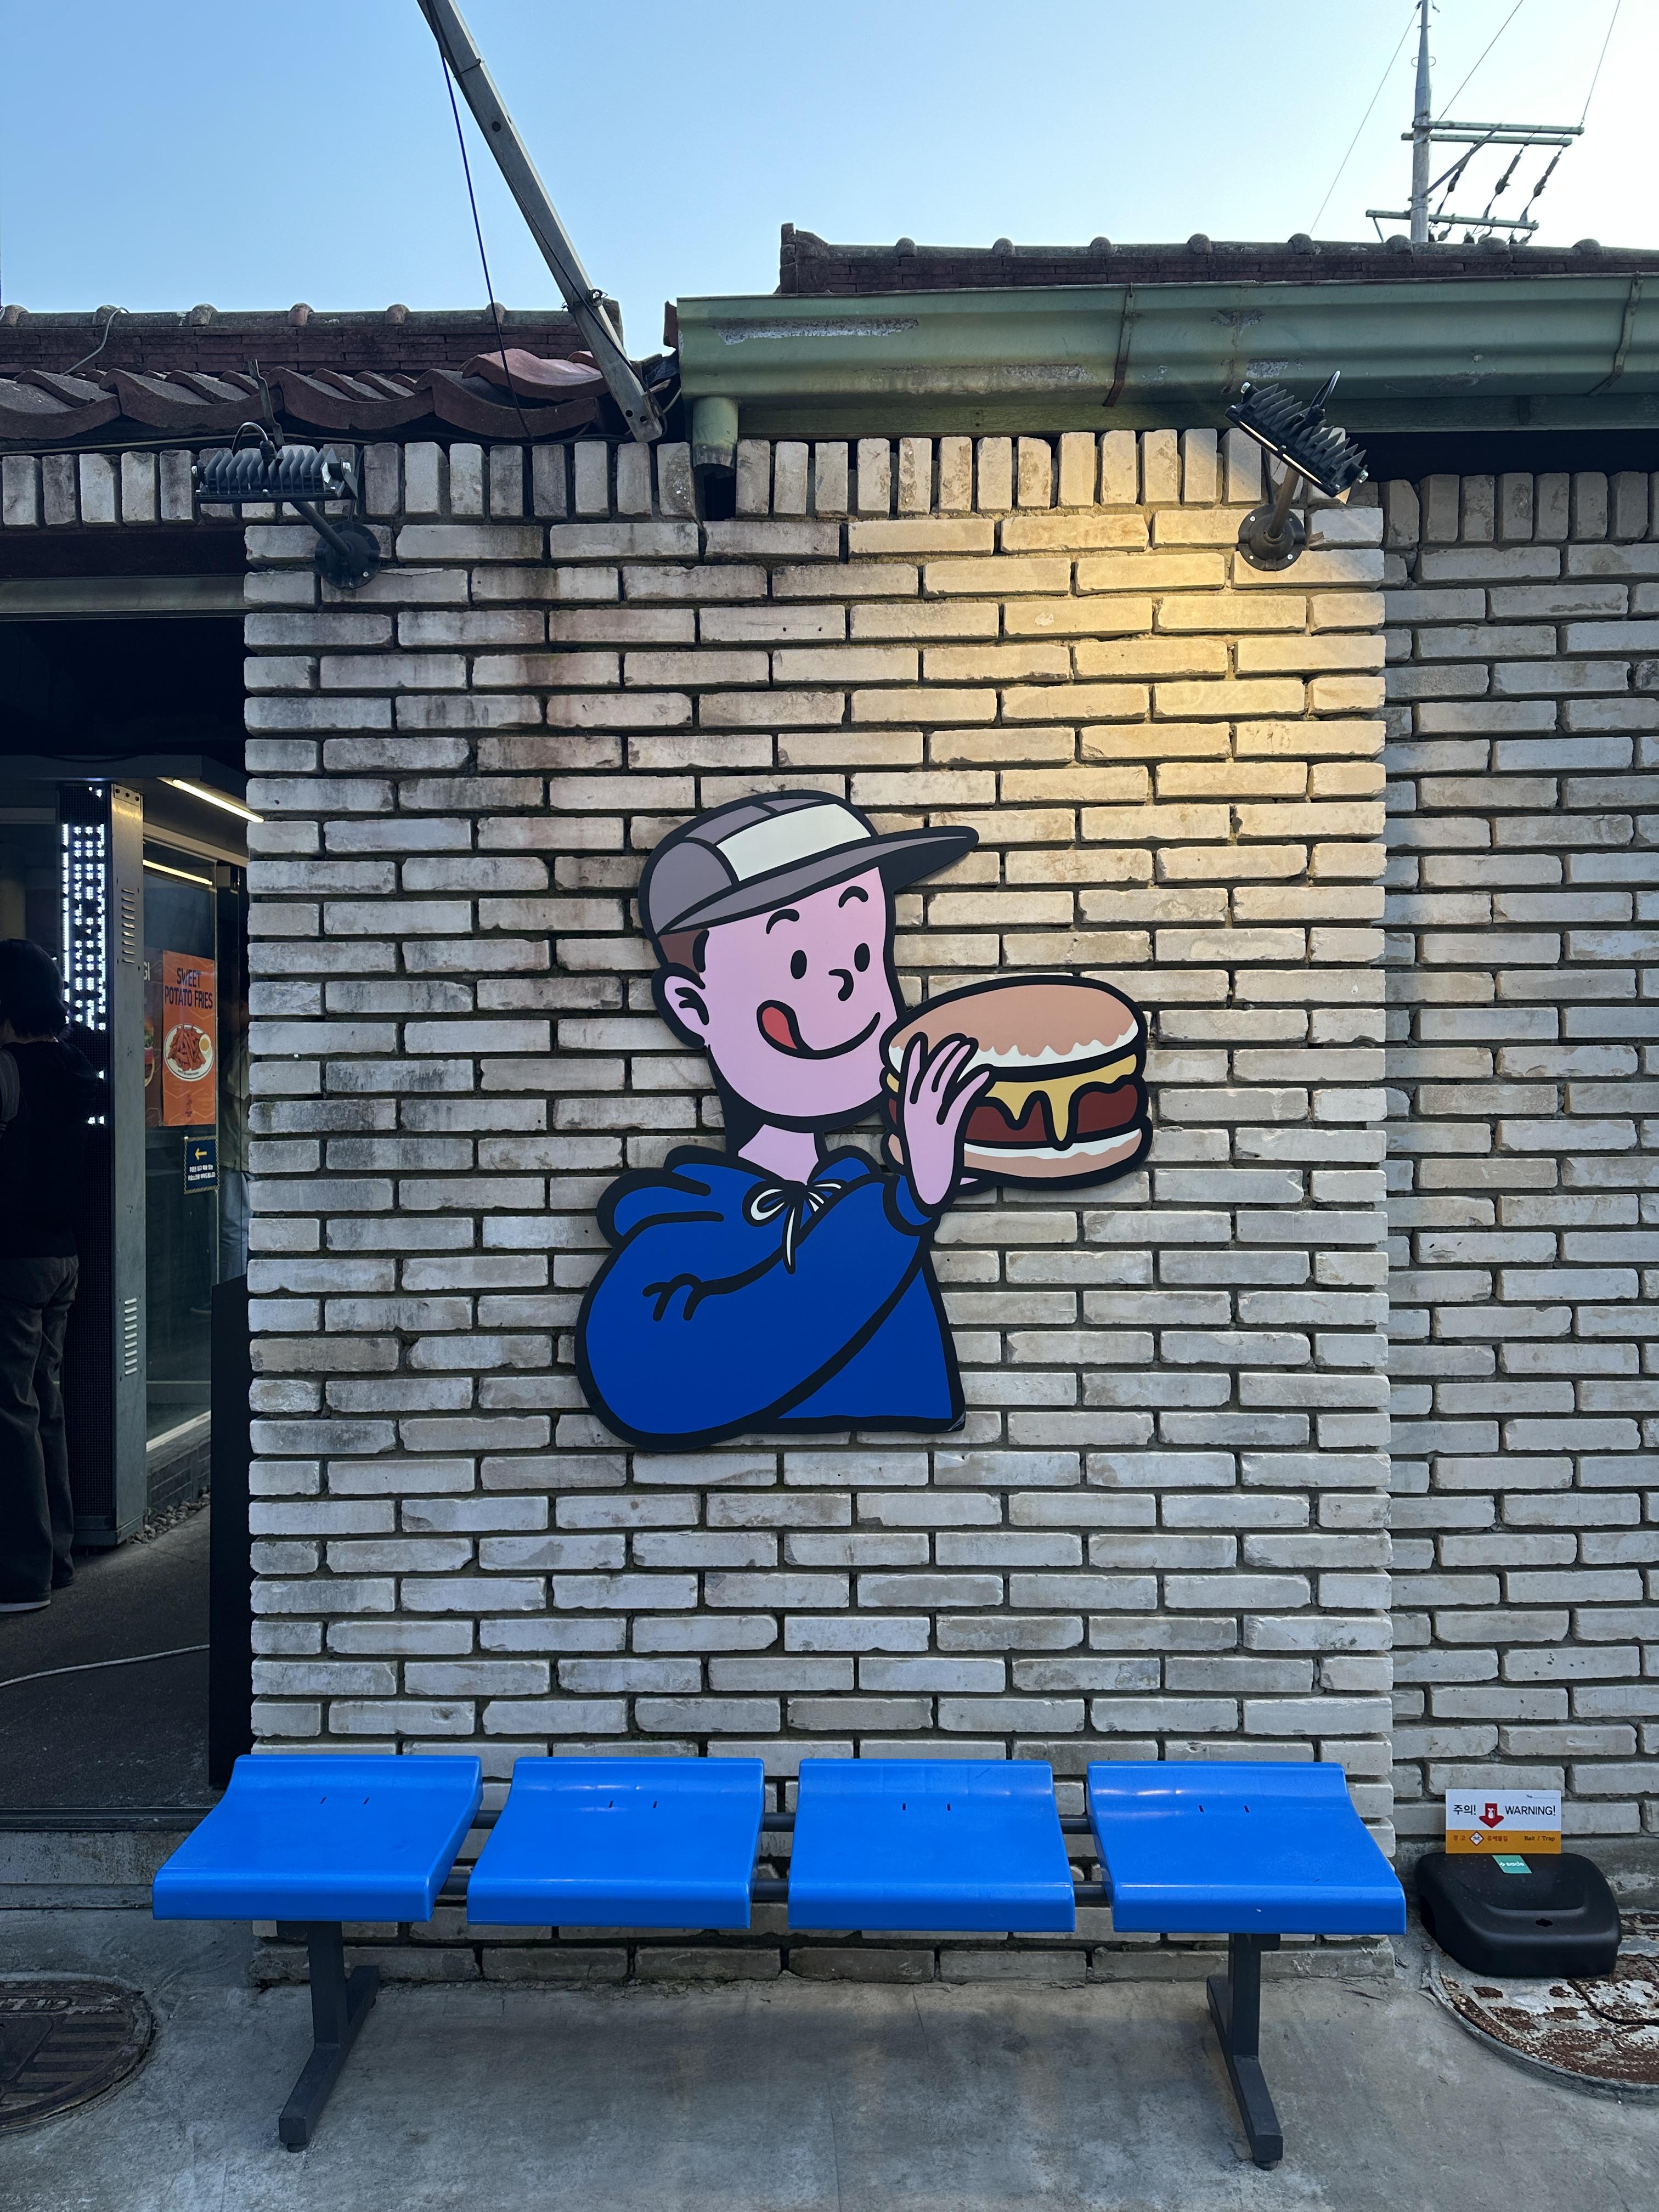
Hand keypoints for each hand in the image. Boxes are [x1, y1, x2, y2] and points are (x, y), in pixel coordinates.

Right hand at [895, 1032, 992, 1213]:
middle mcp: (916, 1114)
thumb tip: (945, 1109)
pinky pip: (962, 1101)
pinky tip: (986, 1073)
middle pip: (930, 1075)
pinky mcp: (946, 1130)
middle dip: (943, 1054)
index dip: (912, 1059)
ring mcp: (930, 1121)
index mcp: (908, 1114)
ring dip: (956, 1061)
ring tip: (969, 1045)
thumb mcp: (922, 1141)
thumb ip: (930, 1124)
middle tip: (960, 1039)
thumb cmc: (928, 1167)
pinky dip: (973, 1085)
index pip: (908, 1080)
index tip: (918, 1039)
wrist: (925, 1190)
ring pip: (943, 1083)